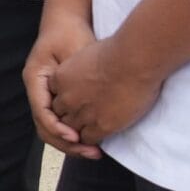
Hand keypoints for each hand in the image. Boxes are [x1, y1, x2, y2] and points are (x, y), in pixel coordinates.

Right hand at [24, 12, 101, 158]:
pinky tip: (90, 140)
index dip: (58, 128)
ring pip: (50, 129)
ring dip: (69, 143)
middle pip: (44, 127)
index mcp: (35, 78)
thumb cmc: (70, 33)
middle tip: (89, 152)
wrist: (66, 21)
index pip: (42, 112)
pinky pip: (59, 122)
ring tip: (92, 152)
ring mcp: (43, 95)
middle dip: (65, 143)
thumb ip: (77, 77)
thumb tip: (85, 105)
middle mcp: (35, 90)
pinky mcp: (54, 98)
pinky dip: (72, 133)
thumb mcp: (75, 51)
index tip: (77, 137)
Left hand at [46, 34, 163, 151]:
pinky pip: (89, 139)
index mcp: (61, 78)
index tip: (78, 100)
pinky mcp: (101, 126)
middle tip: (84, 119)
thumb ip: (83, 68)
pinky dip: (93, 140)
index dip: (67, 101)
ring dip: (81, 132)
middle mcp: (67, 98)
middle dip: (71, 118)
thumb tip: (91, 72)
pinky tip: (102, 133)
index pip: (55, 96)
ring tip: (94, 129)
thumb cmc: (118, 50)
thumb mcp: (89, 53)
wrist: (134, 60)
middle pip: (61, 116)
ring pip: (73, 131)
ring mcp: (82, 114)